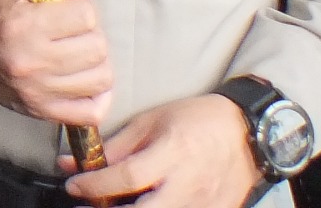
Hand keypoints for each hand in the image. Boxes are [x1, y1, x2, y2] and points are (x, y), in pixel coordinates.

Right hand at [0, 0, 115, 125]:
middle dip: (89, 33)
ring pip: (100, 78)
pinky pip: (90, 112)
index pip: (86, 16)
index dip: (80, 8)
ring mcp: (35, 91)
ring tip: (77, 52)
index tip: (65, 9)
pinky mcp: (38, 110)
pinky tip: (84, 79)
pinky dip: (97, 97)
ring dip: (95, 62)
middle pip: (97, 48)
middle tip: (70, 30)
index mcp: (23, 25)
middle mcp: (30, 62)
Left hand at [63, 92, 258, 207]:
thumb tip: (75, 163)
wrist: (247, 133)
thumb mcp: (152, 122)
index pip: (126, 177)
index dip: (94, 185)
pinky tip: (146, 205)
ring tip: (114, 206)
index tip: (74, 184)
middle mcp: (189, 183)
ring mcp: (204, 205)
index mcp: (173, 152)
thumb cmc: (197, 121)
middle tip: (87, 206)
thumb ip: (116, 147)